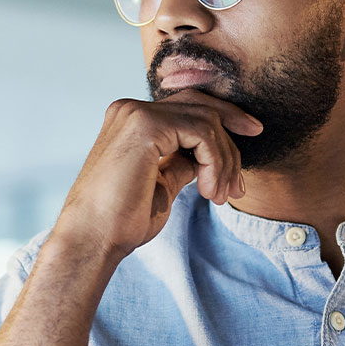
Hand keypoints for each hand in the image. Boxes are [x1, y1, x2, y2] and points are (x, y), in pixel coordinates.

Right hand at [51, 91, 262, 259]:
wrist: (93, 239)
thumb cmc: (121, 221)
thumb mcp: (162, 185)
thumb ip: (181, 163)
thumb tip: (205, 159)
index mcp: (131, 120)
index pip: (188, 106)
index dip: (224, 119)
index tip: (251, 137)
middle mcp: (131, 109)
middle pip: (201, 106)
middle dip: (232, 138)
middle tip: (240, 184)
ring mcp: (136, 113)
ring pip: (207, 121)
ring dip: (223, 162)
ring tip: (218, 197)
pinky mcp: (146, 126)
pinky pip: (202, 133)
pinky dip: (215, 163)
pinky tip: (207, 191)